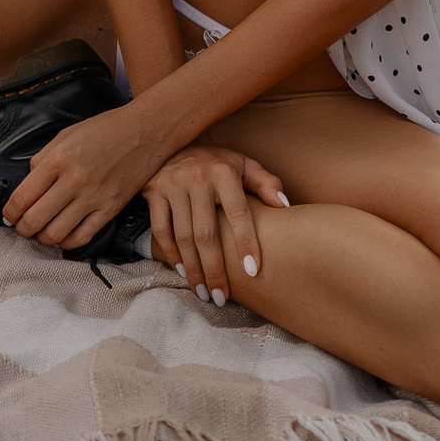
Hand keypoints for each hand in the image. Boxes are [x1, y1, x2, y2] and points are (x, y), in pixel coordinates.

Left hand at [3, 104, 165, 252]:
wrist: (145, 131)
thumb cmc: (105, 130)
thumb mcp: (66, 135)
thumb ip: (43, 159)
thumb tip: (28, 183)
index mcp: (58, 160)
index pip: (22, 198)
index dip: (10, 213)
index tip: (9, 216)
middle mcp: (73, 181)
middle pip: (35, 220)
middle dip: (22, 229)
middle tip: (22, 228)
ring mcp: (93, 198)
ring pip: (55, 234)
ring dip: (42, 238)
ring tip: (41, 233)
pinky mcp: (110, 209)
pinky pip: (82, 237)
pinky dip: (67, 243)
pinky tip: (63, 236)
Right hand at [143, 142, 285, 304]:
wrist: (175, 142)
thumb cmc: (217, 162)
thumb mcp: (244, 165)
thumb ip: (266, 183)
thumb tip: (286, 206)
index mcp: (224, 171)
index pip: (238, 213)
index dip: (246, 243)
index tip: (253, 272)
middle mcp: (197, 177)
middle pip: (206, 234)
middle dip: (215, 270)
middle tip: (221, 298)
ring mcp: (172, 184)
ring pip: (183, 236)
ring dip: (194, 269)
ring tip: (204, 293)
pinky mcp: (153, 191)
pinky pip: (161, 230)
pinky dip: (171, 254)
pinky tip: (183, 272)